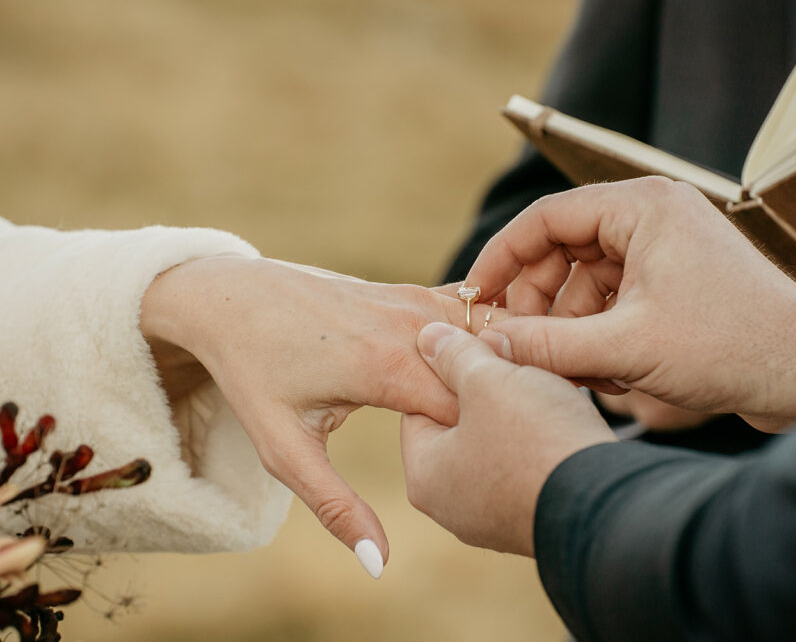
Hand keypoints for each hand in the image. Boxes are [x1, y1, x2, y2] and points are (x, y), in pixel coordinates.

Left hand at [140, 256, 501, 572]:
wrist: (232, 297)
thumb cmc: (255, 373)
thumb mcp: (285, 449)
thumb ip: (337, 507)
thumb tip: (379, 564)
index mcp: (388, 368)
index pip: (474, 415)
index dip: (484, 445)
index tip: (483, 469)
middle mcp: (411, 326)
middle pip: (493, 374)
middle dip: (503, 410)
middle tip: (501, 445)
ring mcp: (415, 300)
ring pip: (490, 337)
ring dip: (502, 370)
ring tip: (502, 407)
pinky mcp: (414, 291)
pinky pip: (471, 316)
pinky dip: (486, 341)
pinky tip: (484, 371)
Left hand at [401, 322, 615, 555]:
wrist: (608, 506)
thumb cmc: (536, 439)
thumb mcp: (490, 381)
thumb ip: (456, 355)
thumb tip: (427, 337)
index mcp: (425, 476)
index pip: (420, 405)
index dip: (448, 369)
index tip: (478, 346)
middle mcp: (452, 507)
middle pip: (459, 427)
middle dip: (486, 392)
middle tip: (514, 364)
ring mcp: (494, 521)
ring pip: (497, 445)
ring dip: (517, 415)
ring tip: (542, 389)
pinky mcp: (533, 522)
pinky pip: (526, 469)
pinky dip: (539, 444)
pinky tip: (560, 424)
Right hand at [463, 178, 795, 430]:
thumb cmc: (730, 346)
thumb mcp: (624, 348)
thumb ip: (546, 345)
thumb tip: (487, 343)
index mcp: (641, 207)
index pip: (546, 218)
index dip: (502, 258)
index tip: (474, 298)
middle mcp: (652, 216)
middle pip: (563, 249)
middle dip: (538, 301)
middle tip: (519, 345)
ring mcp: (666, 247)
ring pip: (586, 279)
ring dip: (569, 324)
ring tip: (572, 369)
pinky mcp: (675, 280)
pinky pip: (614, 297)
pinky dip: (598, 331)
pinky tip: (603, 371)